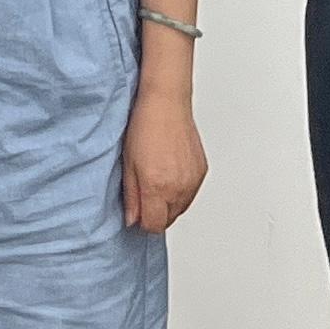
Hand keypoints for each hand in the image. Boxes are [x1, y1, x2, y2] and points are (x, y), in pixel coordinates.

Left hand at [123, 88, 208, 232]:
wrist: (166, 104)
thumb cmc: (144, 128)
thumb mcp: (128, 164)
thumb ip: (131, 197)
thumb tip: (132, 219)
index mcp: (158, 187)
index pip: (154, 225)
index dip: (143, 222)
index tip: (136, 213)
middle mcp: (179, 188)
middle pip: (168, 220)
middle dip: (155, 214)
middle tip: (144, 195)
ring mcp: (193, 180)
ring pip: (181, 208)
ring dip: (168, 203)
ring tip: (156, 181)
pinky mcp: (201, 172)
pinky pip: (191, 193)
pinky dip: (180, 191)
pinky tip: (169, 174)